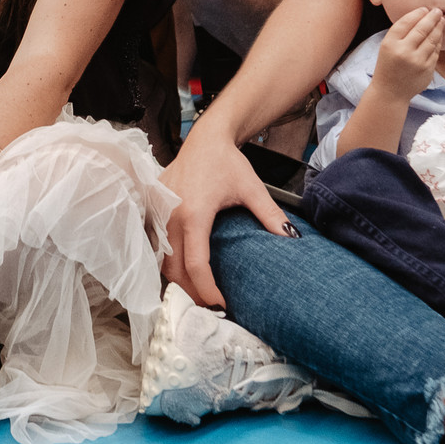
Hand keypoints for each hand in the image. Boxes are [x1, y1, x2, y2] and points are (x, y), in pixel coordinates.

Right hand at [158, 129, 294, 307]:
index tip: (221, 304)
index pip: (196, 265)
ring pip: (160, 259)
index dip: (207, 290)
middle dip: (191, 292)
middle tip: (210, 305)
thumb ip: (271, 216)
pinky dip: (166, 261)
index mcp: (194, 214)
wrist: (206, 138)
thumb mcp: (252, 189)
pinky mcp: (153, 208)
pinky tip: (181, 269)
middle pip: (174, 269)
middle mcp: (171, 215)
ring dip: (176, 279)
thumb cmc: (227, 162)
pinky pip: (155, 244)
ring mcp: (158, 212)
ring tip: (197, 291)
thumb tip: (291, 239)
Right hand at [371, 7, 442, 101]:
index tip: (424, 9)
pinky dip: (438, 42)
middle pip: (421, 29)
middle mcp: (404, 52)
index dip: (417, 14)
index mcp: (390, 44)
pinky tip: (439, 35)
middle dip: (431, 17)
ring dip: (438, 28)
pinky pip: (436, 51)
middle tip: (437, 10)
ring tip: (441, 20)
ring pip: (432, 39)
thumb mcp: (387, 47)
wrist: (391, 92)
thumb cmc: (388, 66)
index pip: (406, 23)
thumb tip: (421, 15)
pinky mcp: (428, 70)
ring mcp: (418, 62)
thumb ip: (401, 33)